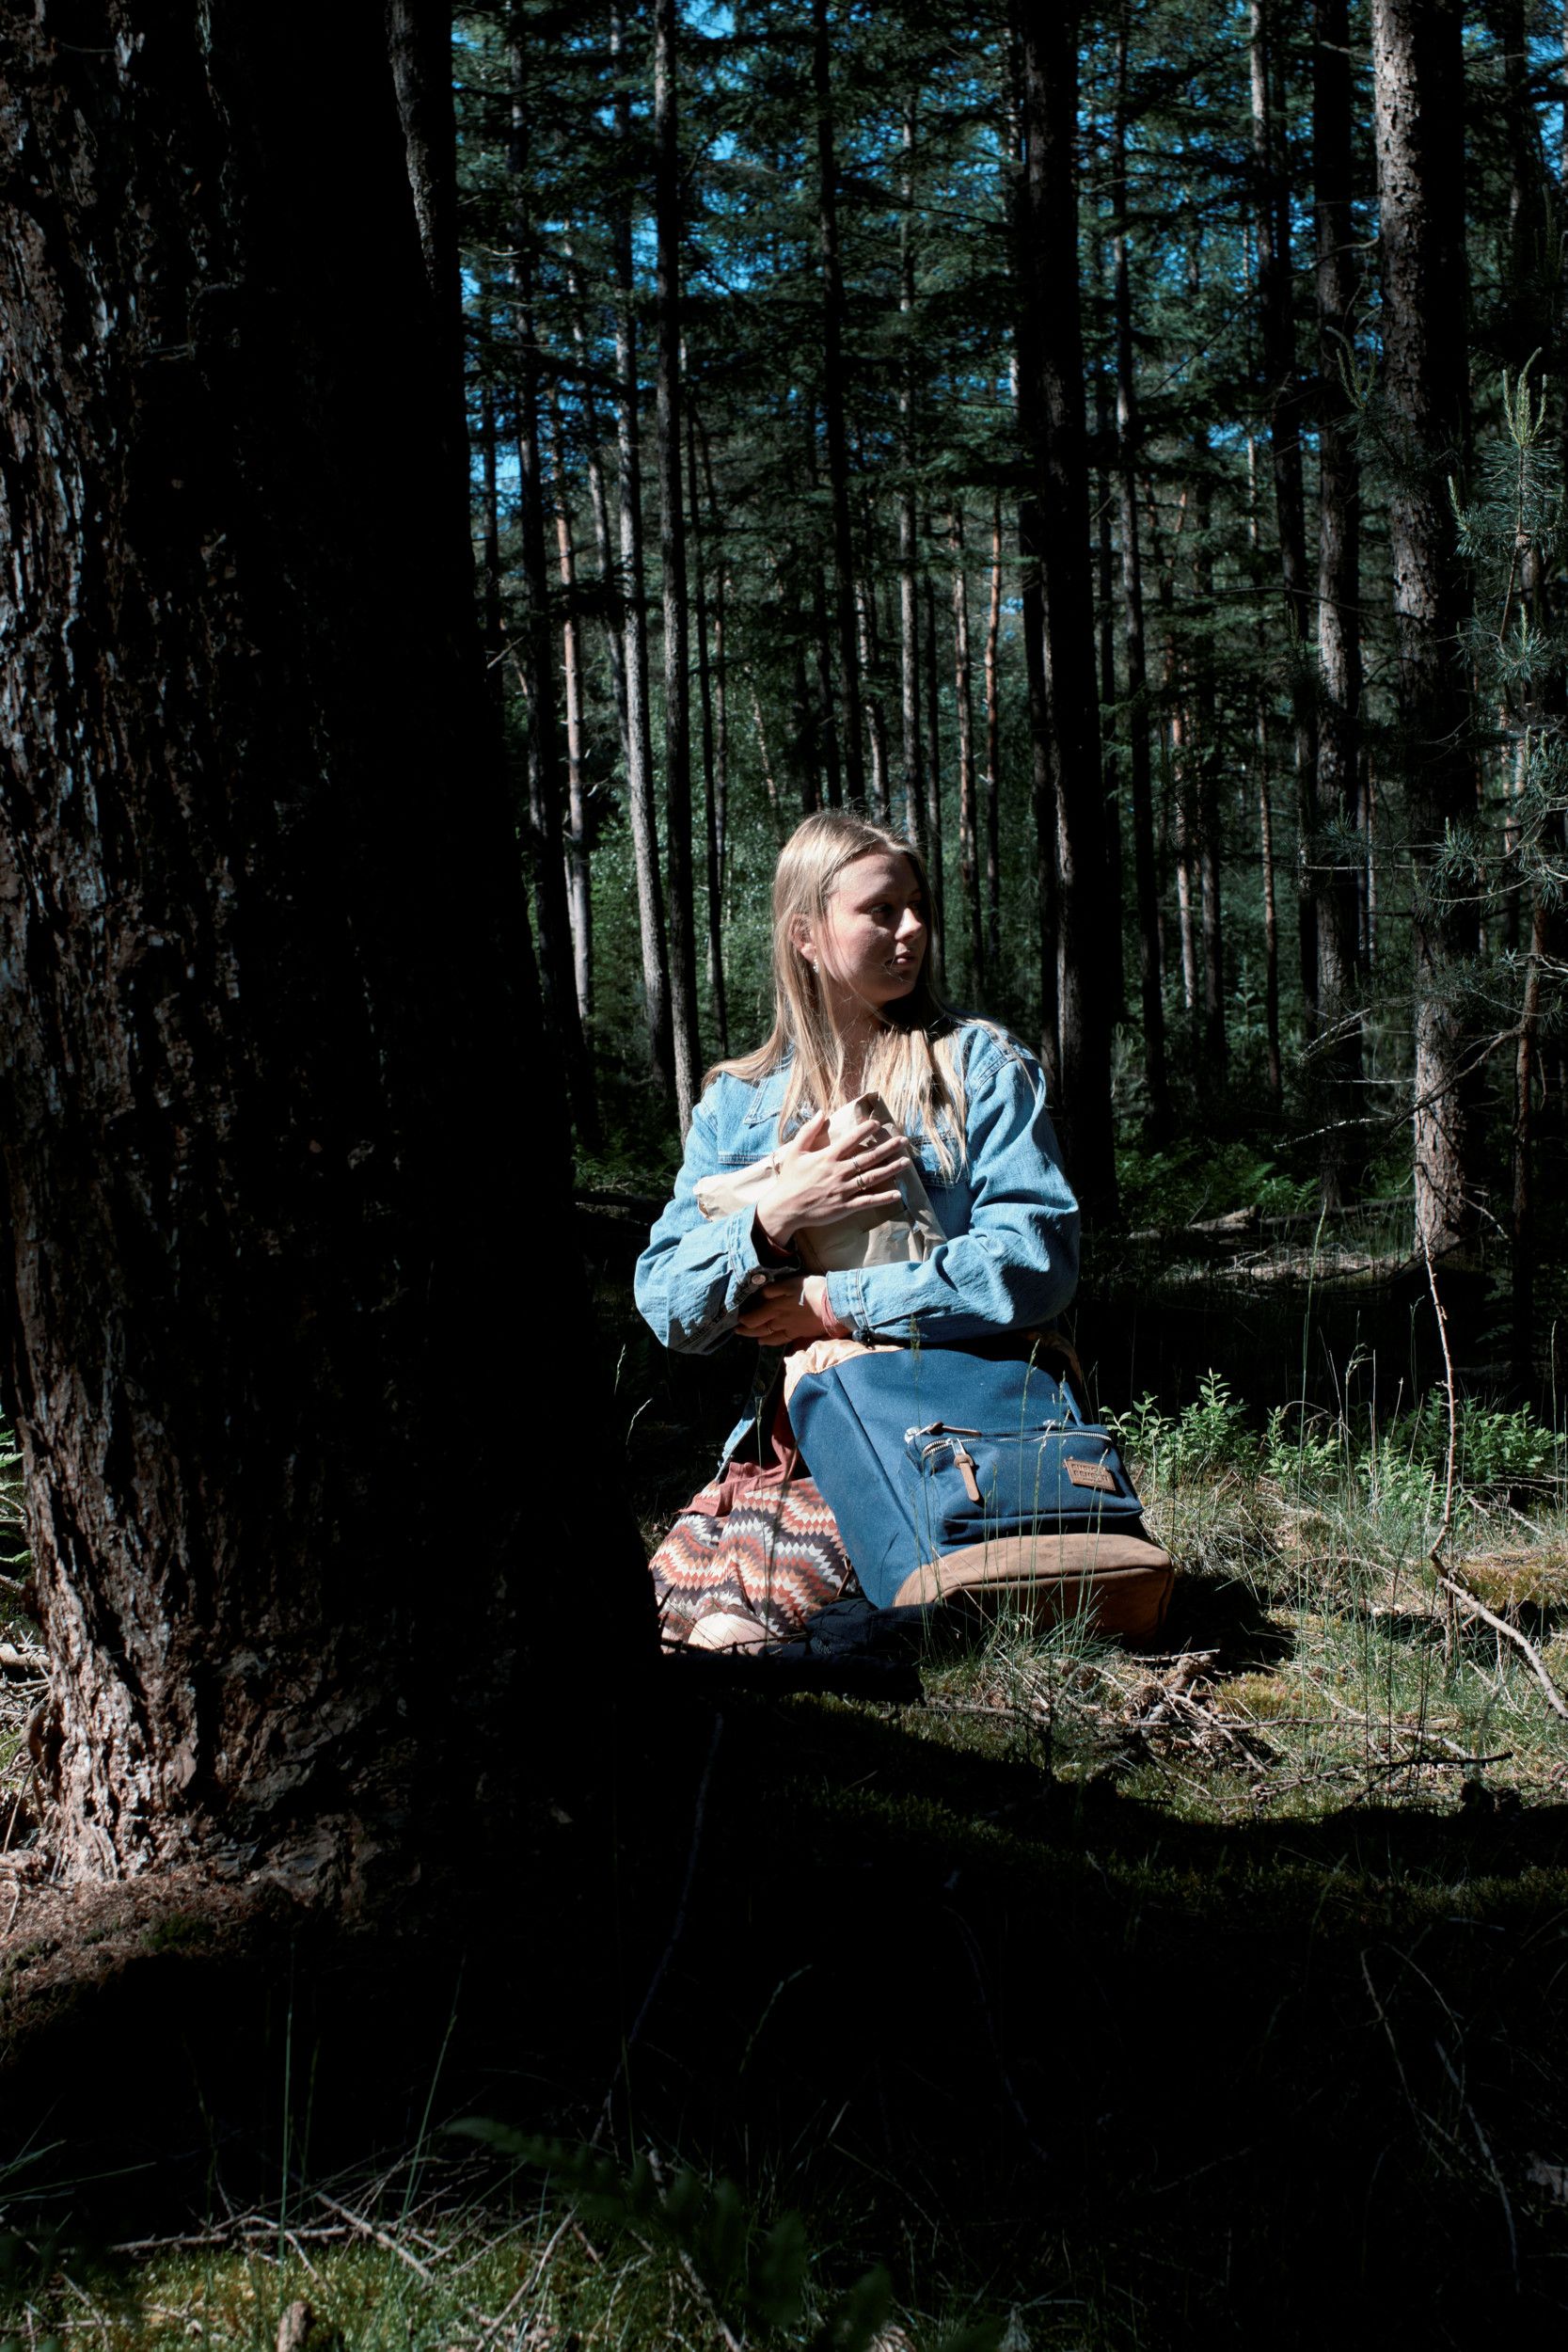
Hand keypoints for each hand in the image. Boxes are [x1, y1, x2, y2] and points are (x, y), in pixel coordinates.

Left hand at [739, 1275, 844, 1347]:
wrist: (833, 1305)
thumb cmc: (812, 1290)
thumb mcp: (790, 1283)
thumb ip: (774, 1290)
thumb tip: (760, 1295)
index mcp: (775, 1307)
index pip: (754, 1317)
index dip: (745, 1320)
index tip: (737, 1320)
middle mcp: (780, 1321)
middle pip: (760, 1329)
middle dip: (747, 1331)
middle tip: (738, 1331)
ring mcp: (790, 1329)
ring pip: (770, 1336)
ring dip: (759, 1337)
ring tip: (754, 1338)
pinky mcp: (800, 1333)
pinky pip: (783, 1340)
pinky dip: (773, 1342)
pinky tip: (770, 1342)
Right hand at [753, 1109, 909, 1247]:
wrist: (785, 1208)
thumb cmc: (790, 1179)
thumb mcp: (795, 1152)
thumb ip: (808, 1131)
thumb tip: (821, 1112)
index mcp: (827, 1158)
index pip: (851, 1140)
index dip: (865, 1130)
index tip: (879, 1123)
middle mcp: (838, 1172)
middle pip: (869, 1158)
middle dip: (888, 1148)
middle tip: (904, 1141)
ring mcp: (843, 1190)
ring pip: (872, 1178)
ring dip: (891, 1169)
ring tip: (906, 1162)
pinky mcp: (844, 1206)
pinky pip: (867, 1201)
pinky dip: (883, 1198)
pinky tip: (897, 1194)